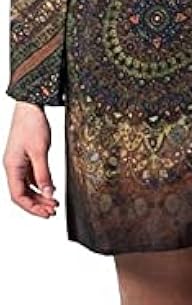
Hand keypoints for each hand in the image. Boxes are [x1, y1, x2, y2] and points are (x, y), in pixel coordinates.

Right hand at [2, 101, 59, 217]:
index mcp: (12, 167)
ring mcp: (18, 162)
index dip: (32, 208)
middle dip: (37, 204)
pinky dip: (40, 184)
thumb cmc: (31, 124)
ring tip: (53, 203)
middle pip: (22, 194)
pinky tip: (51, 188)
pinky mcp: (24, 157)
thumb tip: (48, 194)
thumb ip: (43, 173)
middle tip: (53, 211)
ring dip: (39, 195)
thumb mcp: (40, 150)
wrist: (30, 105)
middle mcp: (12, 167)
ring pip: (26, 186)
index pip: (18, 196)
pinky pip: (30, 177)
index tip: (46, 213)